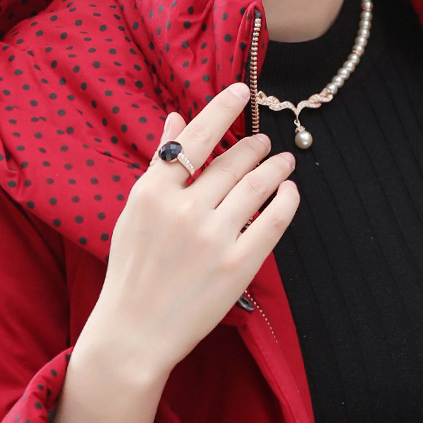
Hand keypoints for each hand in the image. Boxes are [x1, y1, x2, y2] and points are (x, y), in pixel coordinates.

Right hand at [86, 83, 298, 381]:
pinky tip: (290, 192)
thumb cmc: (132, 271)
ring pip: (257, 186)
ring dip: (275, 168)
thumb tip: (175, 120)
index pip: (195, 139)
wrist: (136, 331)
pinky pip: (272, 221)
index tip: (242, 91)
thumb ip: (158, 165)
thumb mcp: (135, 212)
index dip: (221, 109)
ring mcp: (213, 239)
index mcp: (153, 194)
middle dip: (254, 147)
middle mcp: (184, 211)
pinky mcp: (237, 266)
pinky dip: (286, 200)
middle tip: (265, 141)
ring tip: (283, 161)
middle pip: (231, 162)